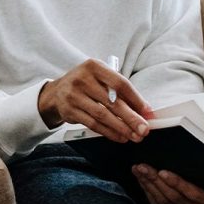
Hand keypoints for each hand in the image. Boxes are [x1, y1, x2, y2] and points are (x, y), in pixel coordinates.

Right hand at [37, 58, 152, 142]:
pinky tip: (119, 136)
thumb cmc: (85, 84)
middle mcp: (82, 79)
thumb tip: (143, 110)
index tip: (147, 111)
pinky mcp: (69, 111)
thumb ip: (119, 90)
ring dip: (121, 128)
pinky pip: (93, 124)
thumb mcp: (99, 78)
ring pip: (102, 115)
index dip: (136, 99)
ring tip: (134, 136)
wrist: (56, 93)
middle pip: (112, 101)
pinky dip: (108, 132)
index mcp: (94, 66)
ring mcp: (74, 95)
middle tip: (144, 129)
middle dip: (131, 117)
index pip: (120, 83)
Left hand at [132, 164, 203, 203]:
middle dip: (156, 180)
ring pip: (164, 202)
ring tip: (138, 169)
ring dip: (148, 184)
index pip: (194, 194)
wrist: (202, 200)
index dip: (178, 183)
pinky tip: (141, 180)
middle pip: (175, 197)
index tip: (163, 171)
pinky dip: (147, 192)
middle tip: (143, 165)